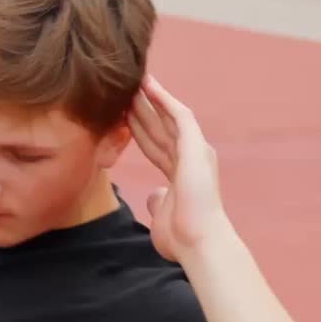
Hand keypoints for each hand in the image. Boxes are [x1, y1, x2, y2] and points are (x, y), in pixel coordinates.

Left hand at [128, 76, 230, 262]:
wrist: (198, 243)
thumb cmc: (182, 239)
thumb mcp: (163, 215)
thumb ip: (159, 202)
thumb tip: (153, 196)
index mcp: (181, 175)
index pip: (156, 145)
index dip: (139, 130)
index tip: (121, 115)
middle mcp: (191, 159)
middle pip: (161, 127)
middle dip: (143, 109)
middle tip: (124, 88)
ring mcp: (195, 152)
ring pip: (169, 117)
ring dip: (152, 98)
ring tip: (135, 79)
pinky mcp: (196, 147)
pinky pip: (179, 116)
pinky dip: (165, 100)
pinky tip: (150, 86)